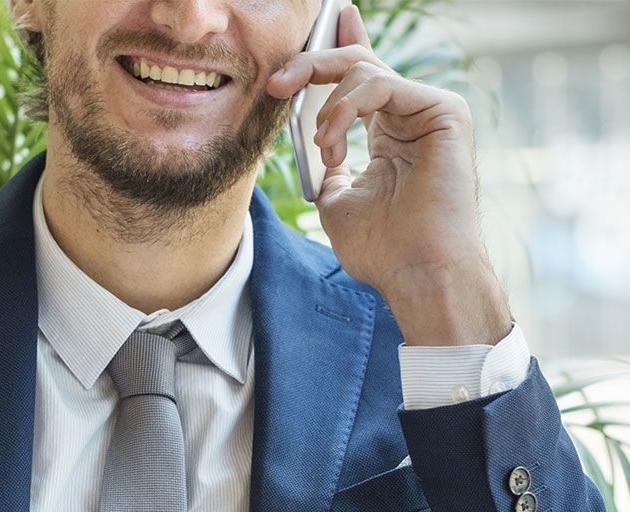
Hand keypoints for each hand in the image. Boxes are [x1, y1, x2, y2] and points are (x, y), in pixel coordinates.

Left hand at [266, 5, 512, 345]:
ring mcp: (429, 111)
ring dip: (328, 108)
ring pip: (364, 69)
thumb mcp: (336, 204)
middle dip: (311, 64)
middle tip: (277, 83)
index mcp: (390, 134)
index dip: (339, 46)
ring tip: (323, 147)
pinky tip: (334, 140)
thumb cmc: (383, 250)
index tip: (317, 29)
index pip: (363, 77)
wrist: (416, 273)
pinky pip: (380, 84)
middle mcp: (411, 116)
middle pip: (357, 62)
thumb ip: (327, 170)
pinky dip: (346, 109)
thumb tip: (317, 149)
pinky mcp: (443, 110)